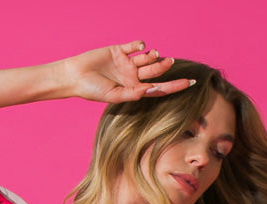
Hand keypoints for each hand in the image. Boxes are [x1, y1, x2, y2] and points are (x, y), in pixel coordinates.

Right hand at [58, 41, 195, 103]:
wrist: (74, 76)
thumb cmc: (92, 90)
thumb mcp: (114, 96)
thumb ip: (134, 94)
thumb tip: (152, 90)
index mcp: (134, 90)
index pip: (159, 89)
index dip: (176, 86)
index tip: (192, 83)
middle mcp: (132, 77)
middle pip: (155, 72)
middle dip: (164, 67)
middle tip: (170, 62)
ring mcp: (126, 63)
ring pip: (147, 58)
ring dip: (154, 56)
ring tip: (156, 55)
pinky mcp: (119, 50)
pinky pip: (134, 46)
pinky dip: (140, 44)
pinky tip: (140, 47)